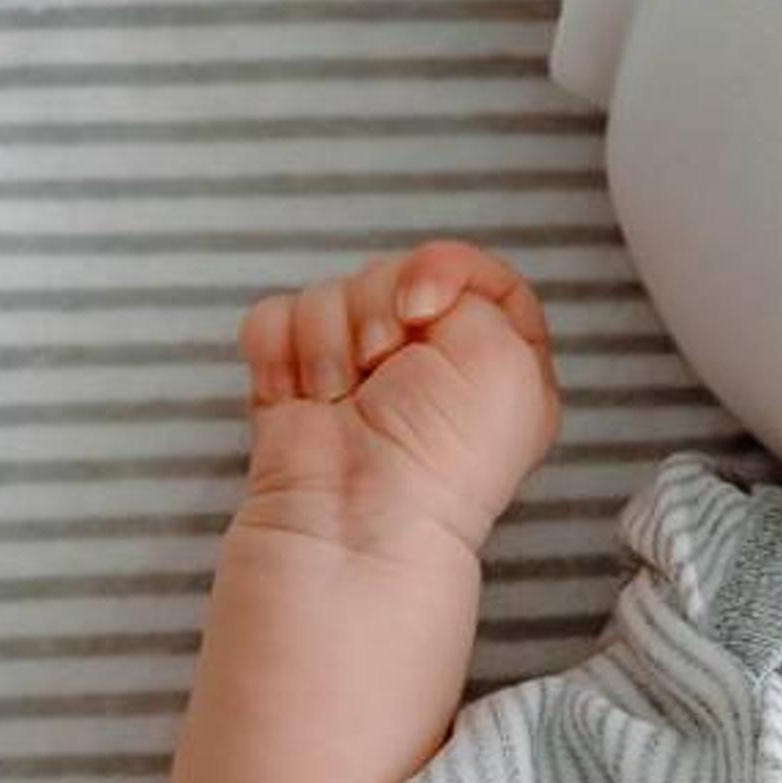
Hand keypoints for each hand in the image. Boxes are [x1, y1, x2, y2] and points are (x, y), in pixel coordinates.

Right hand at [233, 239, 561, 559]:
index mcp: (493, 356)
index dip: (442, 271)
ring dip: (329, 346)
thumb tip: (417, 286)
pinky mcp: (295, 379)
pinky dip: (279, 354)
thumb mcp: (509, 355)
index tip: (423, 306)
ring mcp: (357, 369)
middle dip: (378, 313)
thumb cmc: (446, 452)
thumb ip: (479, 289)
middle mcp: (427, 361)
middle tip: (386, 372)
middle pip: (389, 273)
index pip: (471, 272)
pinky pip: (272, 319)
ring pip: (328, 293)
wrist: (360, 511)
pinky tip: (300, 398)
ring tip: (344, 401)